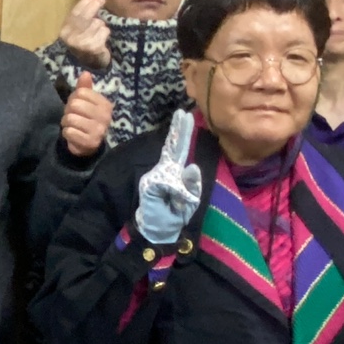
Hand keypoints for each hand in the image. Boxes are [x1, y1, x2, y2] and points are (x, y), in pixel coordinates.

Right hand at [59, 0, 110, 69]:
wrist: (89, 66)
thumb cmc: (83, 44)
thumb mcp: (77, 31)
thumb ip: (80, 18)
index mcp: (64, 33)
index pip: (74, 14)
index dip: (84, 3)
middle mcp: (71, 38)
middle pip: (85, 17)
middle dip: (94, 6)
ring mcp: (82, 43)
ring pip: (97, 23)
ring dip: (100, 25)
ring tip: (98, 32)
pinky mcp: (94, 47)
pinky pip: (104, 31)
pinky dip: (105, 33)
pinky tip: (102, 39)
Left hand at [62, 73, 112, 156]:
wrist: (89, 144)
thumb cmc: (86, 119)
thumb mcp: (86, 102)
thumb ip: (84, 88)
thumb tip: (85, 73)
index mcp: (105, 104)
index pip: (80, 93)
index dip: (73, 98)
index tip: (77, 107)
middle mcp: (105, 116)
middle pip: (74, 105)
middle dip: (68, 111)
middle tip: (73, 117)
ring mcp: (99, 130)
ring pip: (70, 119)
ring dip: (66, 123)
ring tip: (73, 126)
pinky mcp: (90, 142)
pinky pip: (68, 132)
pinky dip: (67, 133)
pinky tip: (74, 135)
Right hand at [135, 109, 202, 243]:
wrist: (158, 231)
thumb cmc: (174, 215)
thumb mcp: (191, 201)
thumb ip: (193, 185)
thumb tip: (193, 166)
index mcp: (175, 172)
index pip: (179, 149)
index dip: (182, 133)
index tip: (186, 116)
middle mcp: (164, 170)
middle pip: (172, 147)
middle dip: (178, 130)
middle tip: (182, 113)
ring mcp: (155, 176)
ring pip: (175, 172)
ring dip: (182, 190)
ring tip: (178, 203)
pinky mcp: (150, 184)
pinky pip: (169, 183)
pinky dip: (176, 193)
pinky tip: (173, 202)